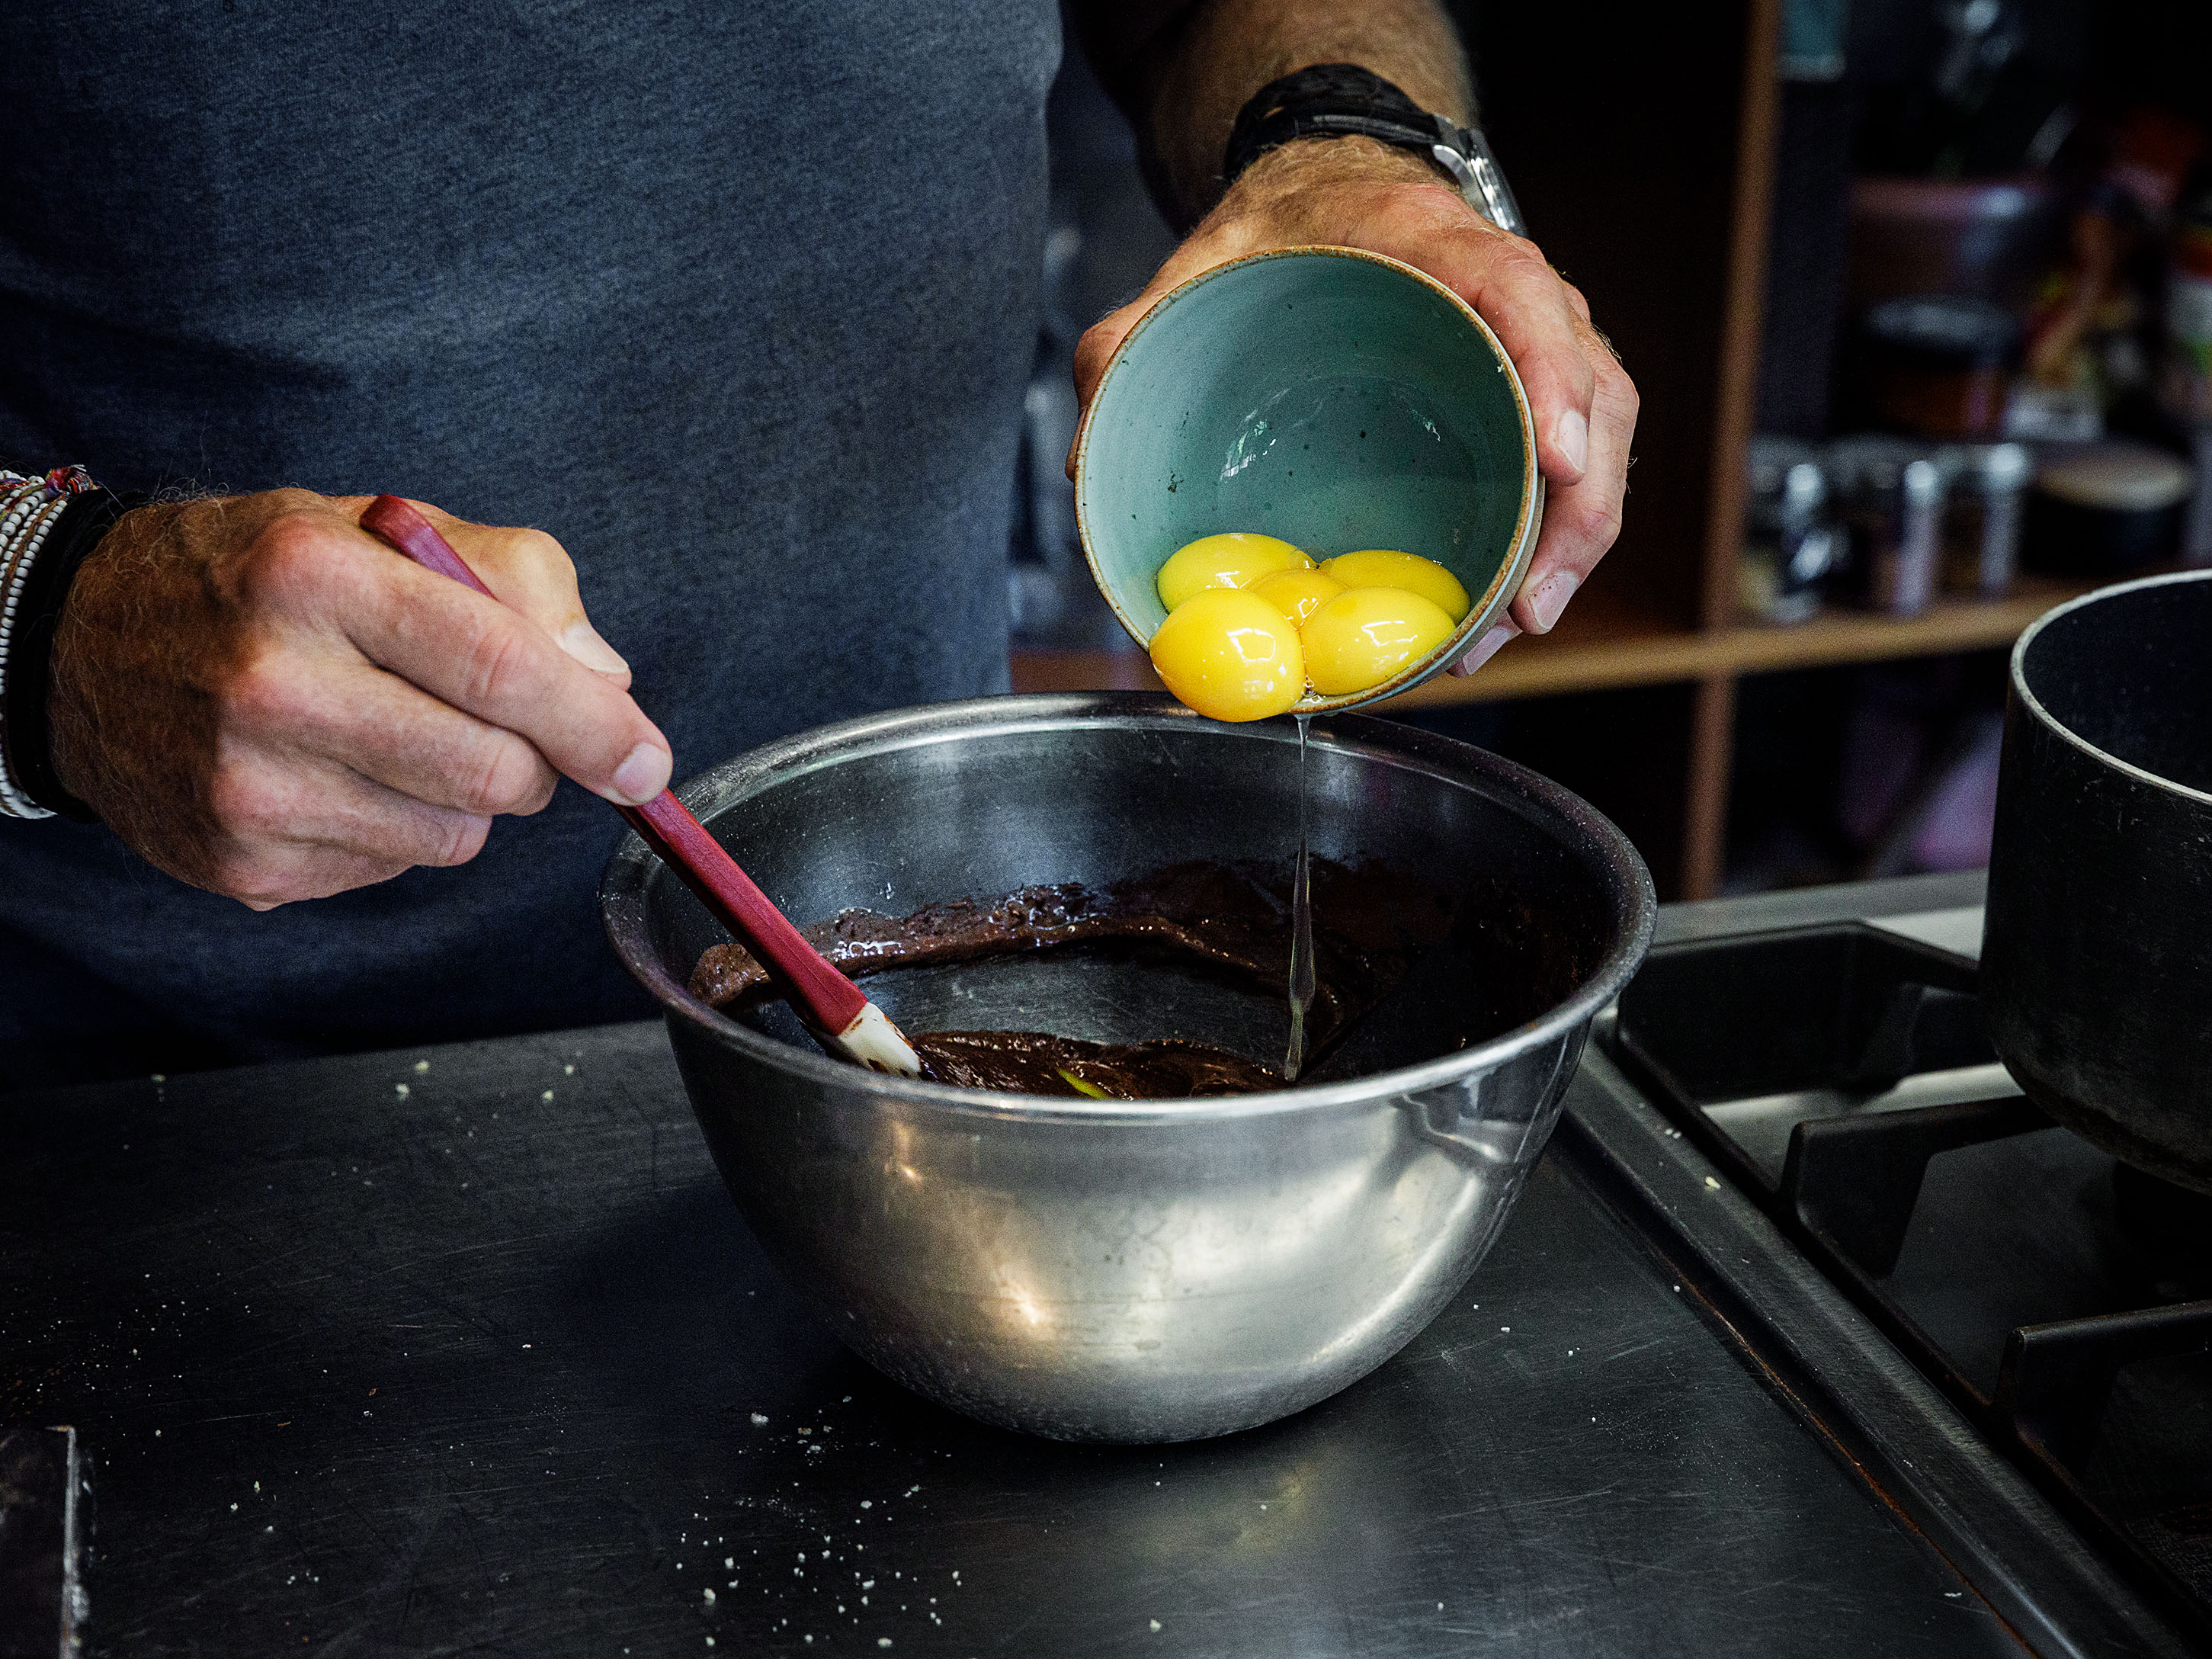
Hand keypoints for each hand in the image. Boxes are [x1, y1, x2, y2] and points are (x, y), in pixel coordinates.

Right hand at [50, 490, 671, 908]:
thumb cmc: (260, 577)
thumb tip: (607, 680)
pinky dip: (399, 830)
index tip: (648, 763)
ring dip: (466, 799)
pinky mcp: (242, 864)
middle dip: (540, 763)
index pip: (499, 667)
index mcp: (315, 577)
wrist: (82, 642)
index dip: (596, 725)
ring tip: (398, 735)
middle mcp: (271, 683)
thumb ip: (517, 582)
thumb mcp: (382, 529)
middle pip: (493, 773)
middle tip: (515, 730)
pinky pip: (393, 870)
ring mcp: (248, 785)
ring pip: (455, 836)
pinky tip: (341, 774)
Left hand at [1070, 136, 1636, 671]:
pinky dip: (1557, 537)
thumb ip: (1127, 348)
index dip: (1551, 373)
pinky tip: (1508, 607)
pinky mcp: (1534, 393)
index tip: (1554, 459)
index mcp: (1435, 241)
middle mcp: (1512, 290)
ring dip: (1573, 540)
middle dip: (1577, 507)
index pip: (1522, 292)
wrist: (1322, 201)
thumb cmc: (1270, 243)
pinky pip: (1574, 465)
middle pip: (1592, 389)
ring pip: (1599, 437)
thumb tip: (1083, 461)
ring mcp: (1537, 343)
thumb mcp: (1186, 277)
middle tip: (1525, 607)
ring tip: (1515, 625)